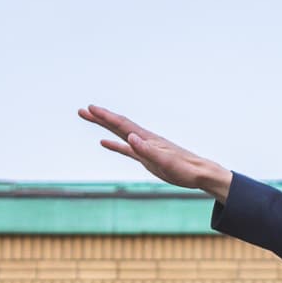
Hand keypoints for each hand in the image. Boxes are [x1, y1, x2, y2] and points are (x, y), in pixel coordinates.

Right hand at [80, 104, 231, 198]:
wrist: (198, 173)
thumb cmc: (184, 168)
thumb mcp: (165, 161)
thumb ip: (147, 150)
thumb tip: (130, 137)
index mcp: (147, 138)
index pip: (122, 124)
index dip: (106, 117)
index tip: (91, 108)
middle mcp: (144, 139)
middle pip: (117, 125)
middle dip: (100, 118)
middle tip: (83, 110)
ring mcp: (144, 147)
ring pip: (119, 134)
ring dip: (104, 127)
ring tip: (89, 118)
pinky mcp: (146, 157)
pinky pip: (126, 149)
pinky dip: (114, 145)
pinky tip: (104, 143)